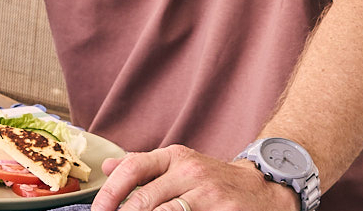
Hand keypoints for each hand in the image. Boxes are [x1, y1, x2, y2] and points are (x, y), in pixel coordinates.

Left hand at [91, 146, 298, 210]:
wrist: (264, 189)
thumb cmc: (212, 179)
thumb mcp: (179, 164)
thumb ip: (144, 166)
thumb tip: (107, 166)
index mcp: (174, 157)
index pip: (133, 168)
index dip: (110, 192)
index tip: (98, 210)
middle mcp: (191, 171)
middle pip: (145, 199)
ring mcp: (210, 193)